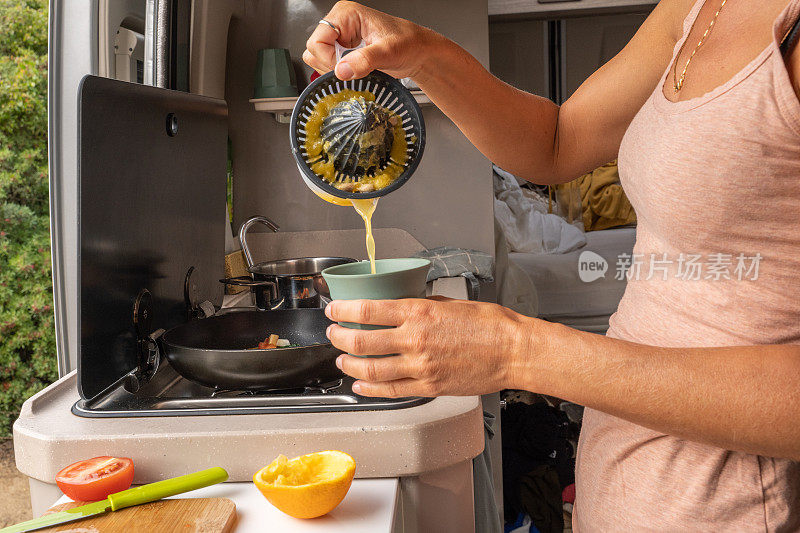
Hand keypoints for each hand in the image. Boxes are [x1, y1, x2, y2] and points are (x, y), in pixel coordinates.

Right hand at [303, 1, 437, 80]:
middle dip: (331, 65)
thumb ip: (365, 60)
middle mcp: (340, 22)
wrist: (418, 52)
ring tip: (357, 67)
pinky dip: (340, 72)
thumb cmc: (408, 43)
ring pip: (318, 58)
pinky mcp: (344, 48)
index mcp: (346, 14)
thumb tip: (342, 70)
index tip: (346, 68)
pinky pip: (328, 64)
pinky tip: (357, 69)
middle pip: (314, 49)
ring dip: (335, 69)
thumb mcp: (389, 52)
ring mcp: (341, 36)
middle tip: (353, 68)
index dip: (328, 59)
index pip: (317, 40)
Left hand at [324, 297, 535, 397]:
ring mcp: (421, 366)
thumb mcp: (451, 302)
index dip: (344, 310)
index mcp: (420, 312)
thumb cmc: (490, 325)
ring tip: (342, 361)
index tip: (335, 309)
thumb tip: (401, 307)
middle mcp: (416, 339)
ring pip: (371, 370)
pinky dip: (370, 389)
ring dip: (350, 365)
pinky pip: (391, 390)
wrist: (513, 352)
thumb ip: (422, 306)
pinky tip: (361, 387)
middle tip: (333, 334)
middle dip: (340, 337)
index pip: (368, 310)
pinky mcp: (429, 387)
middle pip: (362, 340)